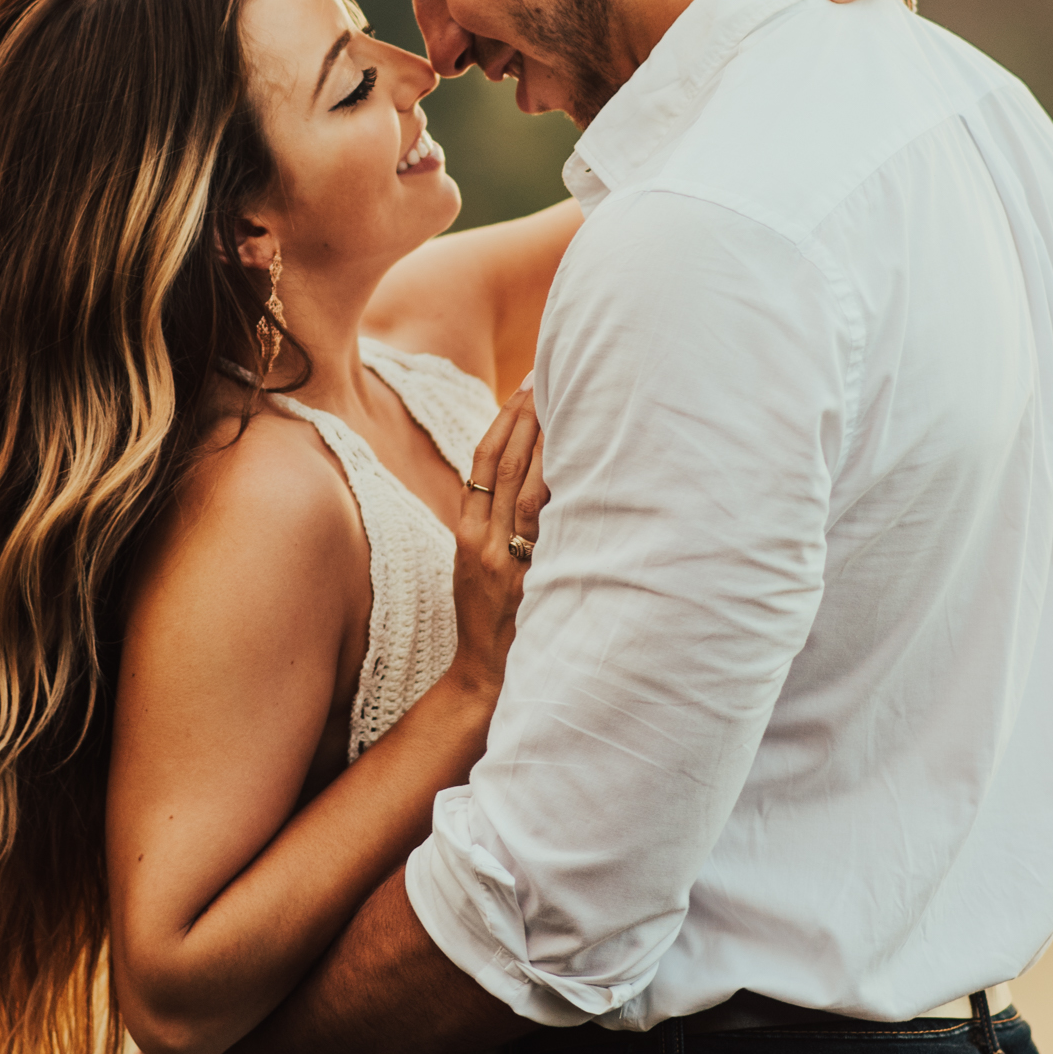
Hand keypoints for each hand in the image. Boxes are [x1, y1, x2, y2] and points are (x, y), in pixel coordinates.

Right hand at [452, 385, 546, 694]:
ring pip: (530, 490)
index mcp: (465, 534)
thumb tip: (521, 469)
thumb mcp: (473, 563)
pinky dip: (566, 493)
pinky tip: (587, 465)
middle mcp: (484, 543)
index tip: (525, 384)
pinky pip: (551, 529)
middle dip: (530, 417)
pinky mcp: (535, 582)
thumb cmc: (486, 614)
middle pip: (508, 466)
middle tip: (552, 379)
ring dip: (552, 445)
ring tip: (573, 407)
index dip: (504, 418)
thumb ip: (489, 521)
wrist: (485, 674)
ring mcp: (511, 563)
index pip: (483, 461)